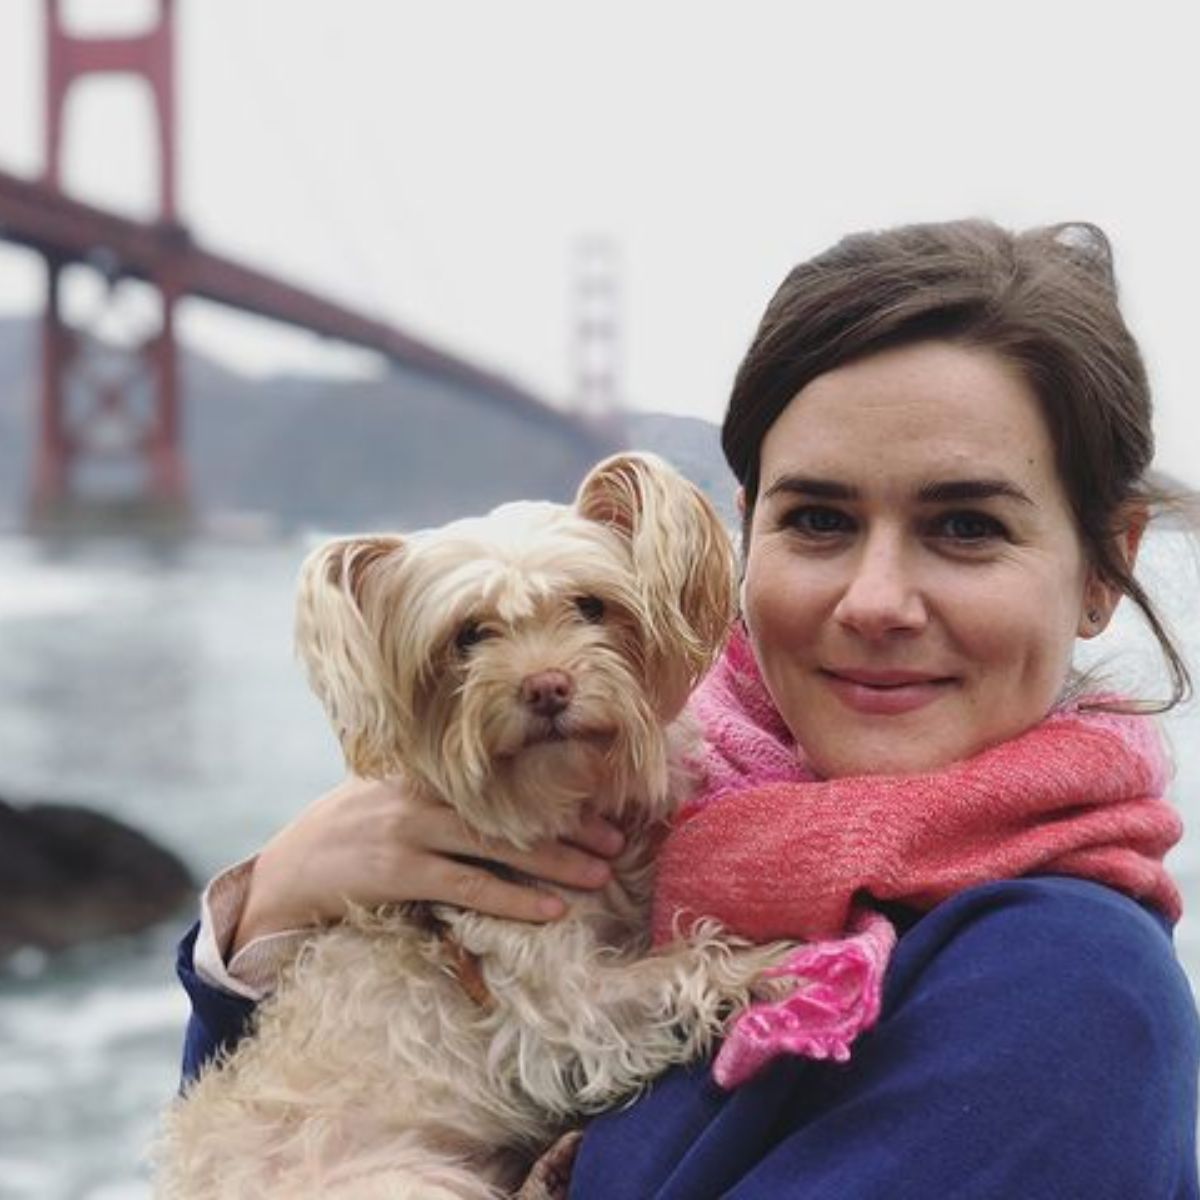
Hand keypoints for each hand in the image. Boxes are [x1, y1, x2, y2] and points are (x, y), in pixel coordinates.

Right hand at [231, 776, 625, 952]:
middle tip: (616, 839)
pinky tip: (549, 910)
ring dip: (554, 862)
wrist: (281, 875)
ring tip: (599, 874)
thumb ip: (435, 797)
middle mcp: (421, 794)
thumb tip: (495, 801)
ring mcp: (409, 831)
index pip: (501, 777)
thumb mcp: (387, 801)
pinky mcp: (398, 872)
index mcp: (424, 773)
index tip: (597, 800)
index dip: (552, 789)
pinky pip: (469, 886)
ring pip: (498, 844)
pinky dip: (513, 898)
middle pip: (510, 806)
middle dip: (567, 824)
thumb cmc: (344, 838)